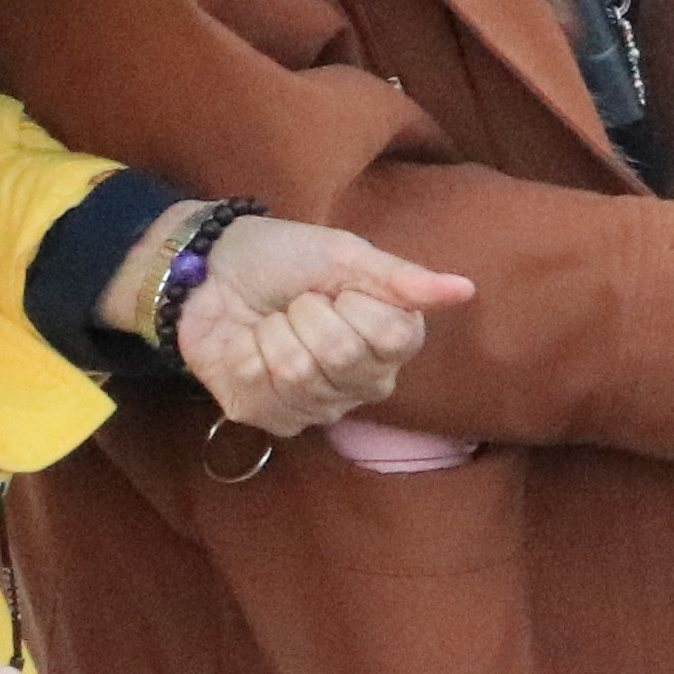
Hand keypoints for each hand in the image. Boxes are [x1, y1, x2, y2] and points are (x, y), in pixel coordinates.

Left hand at [160, 217, 475, 437]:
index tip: (336, 289)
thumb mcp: (346, 256)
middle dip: (309, 314)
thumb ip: (403, 279)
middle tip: (297, 303)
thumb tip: (465, 289)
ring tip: (270, 322)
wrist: (208, 267)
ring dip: (275, 332)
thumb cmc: (283, 258)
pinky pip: (264, 390)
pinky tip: (247, 346)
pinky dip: (246, 354)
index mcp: (393, 342)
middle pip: (344, 355)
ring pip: (301, 373)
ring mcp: (317, 407)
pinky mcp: (268, 417)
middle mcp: (363, 384)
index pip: (393, 336)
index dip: (355, 302)